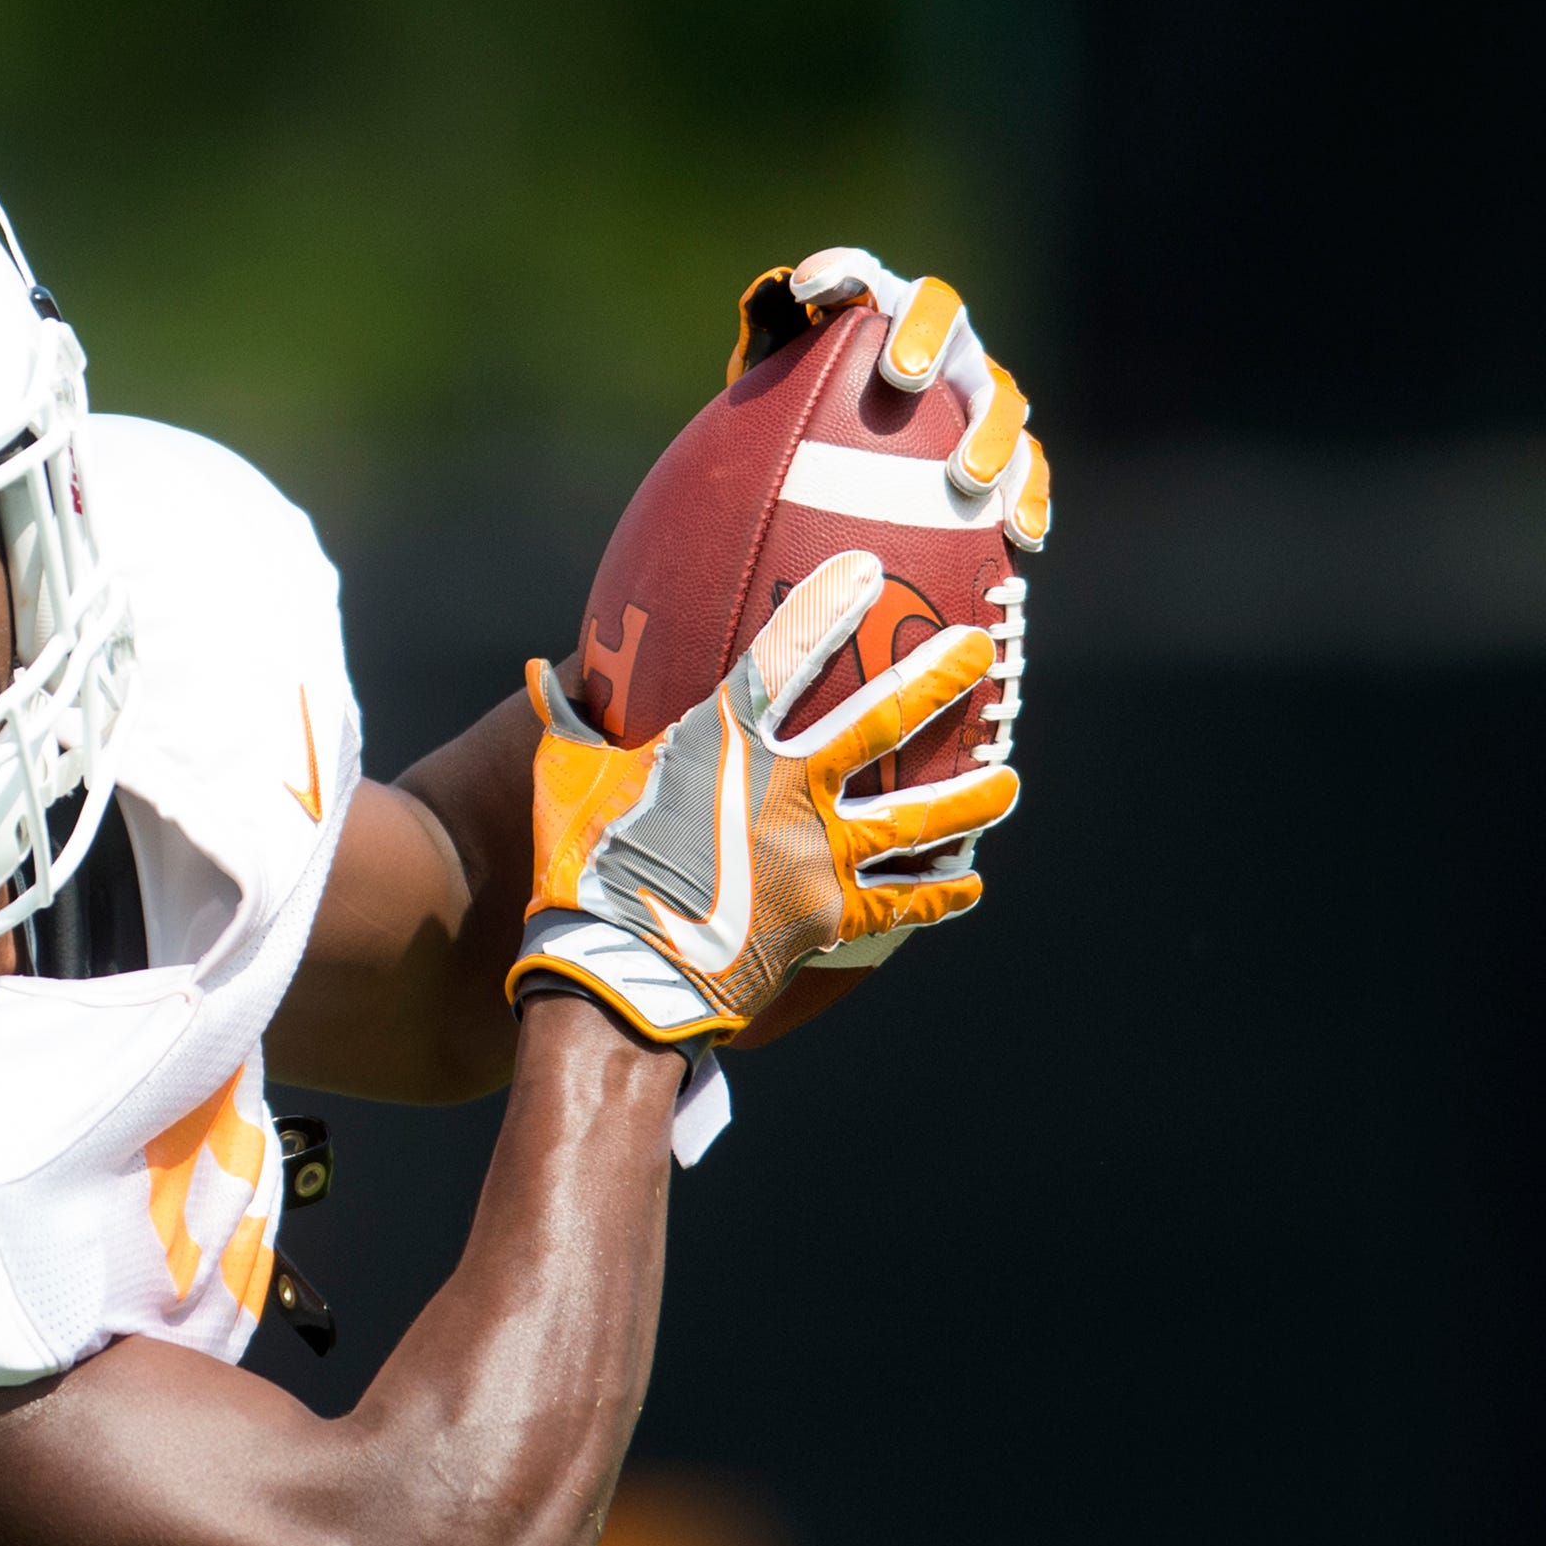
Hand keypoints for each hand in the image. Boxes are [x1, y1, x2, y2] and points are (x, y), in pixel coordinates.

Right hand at [504, 549, 1019, 1044]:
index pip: (785, 657)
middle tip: (979, 651)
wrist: (618, 975)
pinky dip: (938, 895)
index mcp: (725, 747)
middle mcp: (788, 792)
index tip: (869, 571)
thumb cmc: (583, 872)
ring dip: (969, 797)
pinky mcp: (829, 920)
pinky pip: (900, 904)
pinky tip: (970, 884)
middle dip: (937, 679)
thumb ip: (568, 725)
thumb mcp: (565, 786)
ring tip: (1006, 781)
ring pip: (916, 817)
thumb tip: (538, 675)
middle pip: (882, 721)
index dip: (828, 608)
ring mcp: (817, 857)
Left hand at [729, 249, 1050, 550]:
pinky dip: (1029, 500)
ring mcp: (981, 397)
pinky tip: (1023, 537)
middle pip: (949, 324)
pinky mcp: (1008, 453)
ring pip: (1002, 403)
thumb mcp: (782, 377)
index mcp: (886, 315)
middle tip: (901, 377)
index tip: (813, 289)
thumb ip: (777, 328)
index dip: (846, 272)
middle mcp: (945, 345)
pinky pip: (1026, 473)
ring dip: (991, 436)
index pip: (866, 277)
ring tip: (968, 480)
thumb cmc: (810, 414)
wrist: (851, 473)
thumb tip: (783, 291)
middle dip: (929, 342)